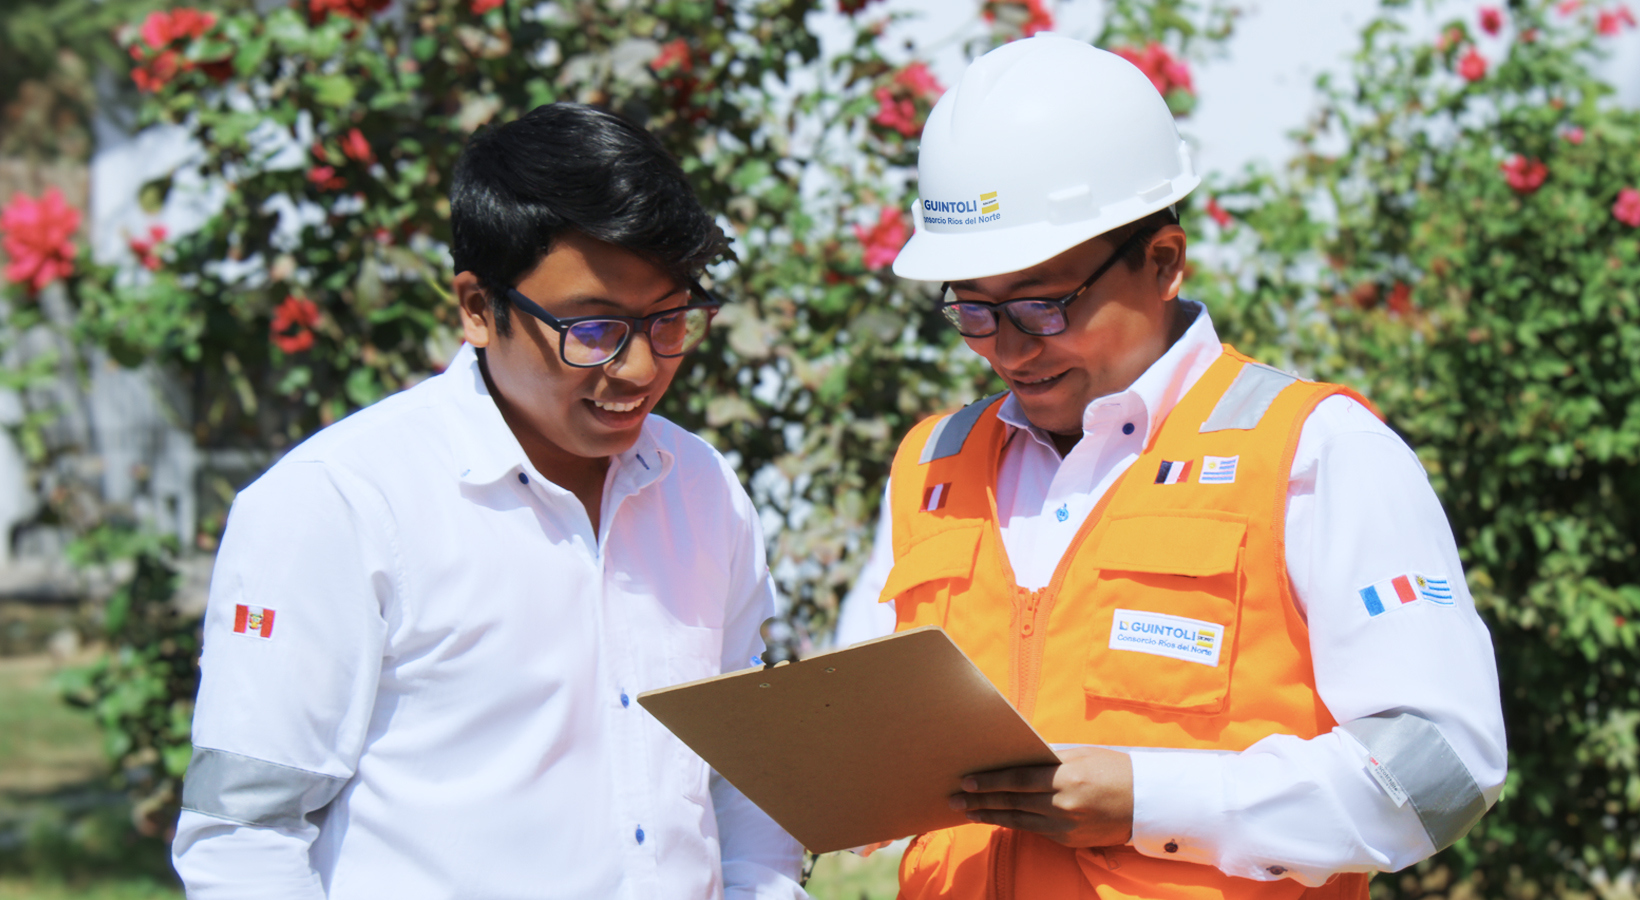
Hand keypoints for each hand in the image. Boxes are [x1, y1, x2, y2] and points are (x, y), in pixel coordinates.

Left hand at [948, 745, 1133, 847]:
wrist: (1148, 803)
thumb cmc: (1114, 769)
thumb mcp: (1082, 754)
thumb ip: (1049, 756)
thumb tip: (1017, 753)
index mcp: (1066, 778)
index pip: (1018, 779)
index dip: (990, 781)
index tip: (967, 780)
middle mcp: (1063, 805)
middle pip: (1012, 802)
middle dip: (980, 800)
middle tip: (954, 799)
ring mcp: (1065, 826)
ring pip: (1018, 820)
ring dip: (990, 816)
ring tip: (967, 811)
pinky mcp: (1068, 840)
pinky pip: (1034, 830)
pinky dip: (1013, 823)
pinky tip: (996, 819)